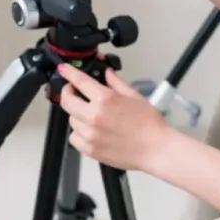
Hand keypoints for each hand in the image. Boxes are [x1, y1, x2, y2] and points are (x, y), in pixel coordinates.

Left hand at [56, 62, 171, 171]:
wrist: (156, 149)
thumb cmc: (149, 124)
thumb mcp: (134, 96)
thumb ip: (116, 83)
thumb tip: (107, 74)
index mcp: (105, 99)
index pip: (79, 81)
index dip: (68, 73)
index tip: (63, 70)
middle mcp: (94, 116)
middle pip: (67, 101)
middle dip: (68, 93)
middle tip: (73, 92)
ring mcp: (90, 134)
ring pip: (71, 120)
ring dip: (77, 114)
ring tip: (91, 115)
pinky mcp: (90, 149)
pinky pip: (74, 138)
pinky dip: (79, 133)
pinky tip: (91, 131)